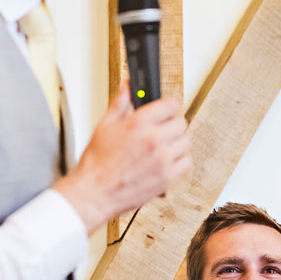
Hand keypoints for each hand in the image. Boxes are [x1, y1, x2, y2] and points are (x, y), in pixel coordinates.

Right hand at [53, 82, 191, 233]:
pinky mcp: (167, 177)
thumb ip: (120, 103)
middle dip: (171, 125)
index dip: (168, 106)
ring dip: (177, 143)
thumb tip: (127, 86)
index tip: (166, 111)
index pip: (171, 104)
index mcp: (139, 123)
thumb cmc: (97, 163)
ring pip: (186, 142)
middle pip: (181, 123)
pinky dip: (179, 161)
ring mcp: (162, 159)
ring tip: (163, 147)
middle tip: (161, 131)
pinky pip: (186, 162)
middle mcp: (154, 139)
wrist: (94, 192)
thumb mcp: (105, 125)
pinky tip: (165, 161)